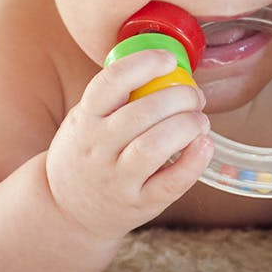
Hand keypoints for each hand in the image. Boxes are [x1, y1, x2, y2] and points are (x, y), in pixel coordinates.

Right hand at [45, 49, 212, 240]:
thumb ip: (114, 97)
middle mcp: (97, 148)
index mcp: (85, 119)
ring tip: (200, 120)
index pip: (111, 82)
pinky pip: (171, 183)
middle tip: (194, 96)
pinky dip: (194, 161)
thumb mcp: (84, 120)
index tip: (169, 60)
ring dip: (187, 126)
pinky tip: (205, 145)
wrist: (66, 211)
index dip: (145, 64)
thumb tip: (163, 65)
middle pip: (142, 113)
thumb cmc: (85, 154)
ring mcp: (116, 179)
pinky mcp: (138, 205)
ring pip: (155, 146)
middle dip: (179, 97)